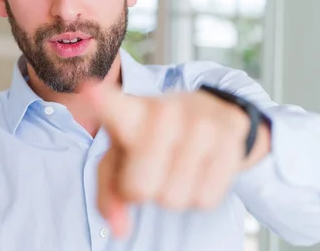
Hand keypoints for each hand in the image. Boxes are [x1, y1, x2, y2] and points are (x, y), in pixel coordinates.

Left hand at [82, 82, 270, 237]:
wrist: (210, 111)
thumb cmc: (153, 139)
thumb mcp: (122, 156)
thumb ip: (109, 191)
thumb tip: (118, 229)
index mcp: (130, 112)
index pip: (113, 107)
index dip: (101, 100)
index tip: (89, 89)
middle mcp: (164, 112)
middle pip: (139, 188)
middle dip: (140, 191)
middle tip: (150, 169)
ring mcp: (199, 124)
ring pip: (174, 199)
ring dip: (173, 194)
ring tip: (177, 164)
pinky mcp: (230, 142)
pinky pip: (205, 200)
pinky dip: (199, 195)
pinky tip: (200, 168)